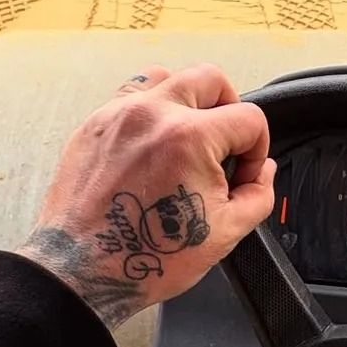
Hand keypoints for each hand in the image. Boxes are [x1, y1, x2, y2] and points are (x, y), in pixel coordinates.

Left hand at [18, 64, 274, 329]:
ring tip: (189, 137)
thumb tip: (263, 171)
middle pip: (211, 78)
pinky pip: (131, 95)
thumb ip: (258, 195)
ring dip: (188, 100)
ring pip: (167, 77)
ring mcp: (119, 115)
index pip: (248, 119)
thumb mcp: (225, 233)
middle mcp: (153, 115)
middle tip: (224, 145)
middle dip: (229, 110)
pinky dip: (151, 110)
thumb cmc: (145, 257)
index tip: (244, 175)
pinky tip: (155, 144)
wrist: (83, 270)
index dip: (257, 149)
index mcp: (190, 138)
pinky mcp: (95, 124)